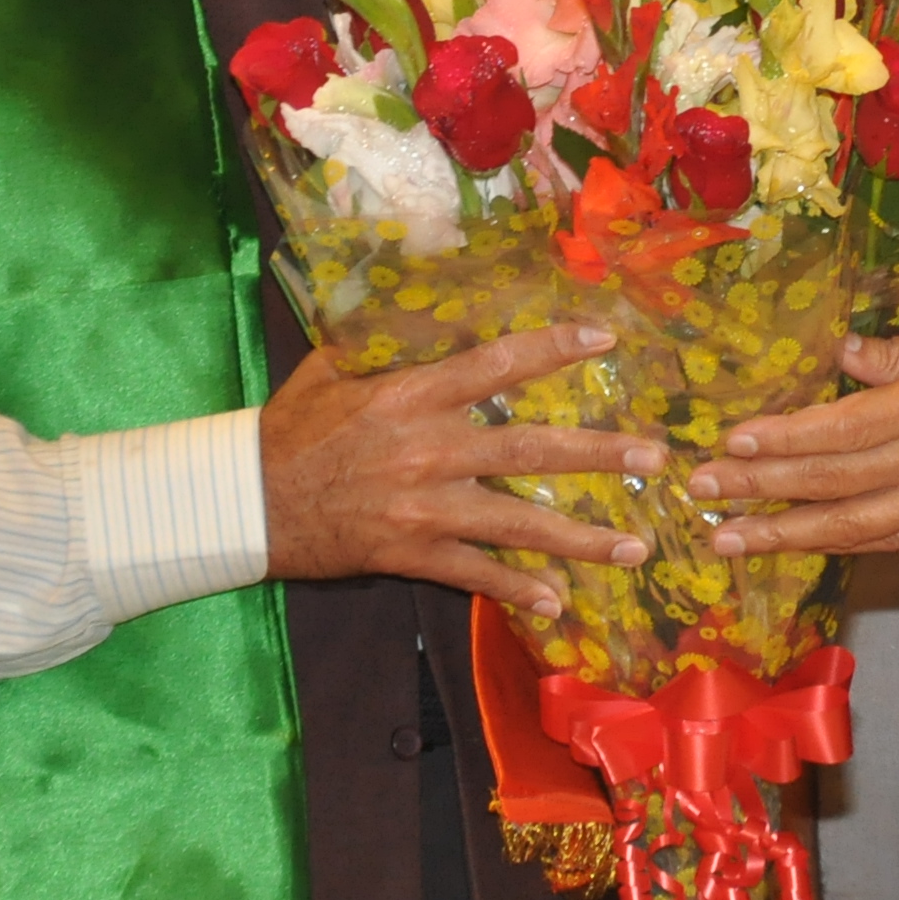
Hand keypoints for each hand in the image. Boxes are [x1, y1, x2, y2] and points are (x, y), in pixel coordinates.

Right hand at [259, 322, 665, 612]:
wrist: (245, 501)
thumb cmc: (292, 427)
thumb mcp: (335, 366)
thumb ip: (390, 337)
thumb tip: (433, 295)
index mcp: (412, 395)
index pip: (498, 364)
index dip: (553, 348)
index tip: (605, 340)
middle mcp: (427, 450)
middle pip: (528, 449)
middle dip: (596, 454)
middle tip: (653, 457)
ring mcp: (422, 508)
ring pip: (517, 524)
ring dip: (580, 538)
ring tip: (634, 546)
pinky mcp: (410, 554)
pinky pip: (475, 575)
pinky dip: (517, 591)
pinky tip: (559, 604)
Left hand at [697, 312, 898, 556]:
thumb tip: (845, 358)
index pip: (835, 430)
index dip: (775, 441)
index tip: (726, 443)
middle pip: (829, 483)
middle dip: (756, 491)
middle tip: (700, 496)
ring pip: (851, 528)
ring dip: (784, 535)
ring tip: (730, 540)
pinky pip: (896, 544)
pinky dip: (847, 546)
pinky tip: (812, 543)